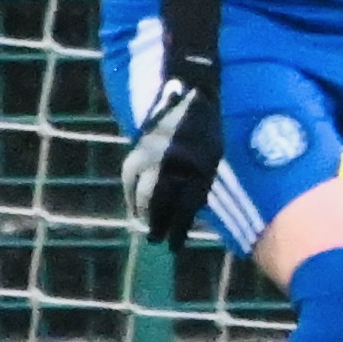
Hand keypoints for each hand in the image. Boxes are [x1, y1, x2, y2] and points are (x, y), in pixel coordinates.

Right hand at [119, 57, 226, 244]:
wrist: (187, 95)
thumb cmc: (206, 132)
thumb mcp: (213, 158)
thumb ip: (200, 184)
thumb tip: (188, 214)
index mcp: (197, 168)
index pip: (183, 208)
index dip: (178, 230)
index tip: (175, 246)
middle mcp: (172, 164)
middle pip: (160, 204)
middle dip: (158, 225)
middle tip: (157, 240)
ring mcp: (151, 156)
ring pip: (142, 193)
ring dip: (143, 213)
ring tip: (147, 227)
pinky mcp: (137, 149)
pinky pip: (130, 179)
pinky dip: (132, 195)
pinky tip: (135, 207)